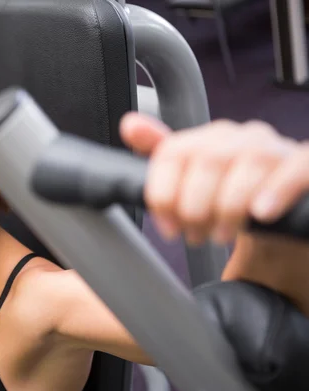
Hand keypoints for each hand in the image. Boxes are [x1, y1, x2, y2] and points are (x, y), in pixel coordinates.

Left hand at [119, 112, 307, 244]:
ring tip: (221, 235)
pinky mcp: (306, 164)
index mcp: (208, 139)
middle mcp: (241, 136)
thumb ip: (161, 157)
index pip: (173, 152)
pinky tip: (260, 212)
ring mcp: (277, 149)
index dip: (162, 193)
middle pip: (207, 158)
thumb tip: (130, 124)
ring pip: (249, 161)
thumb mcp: (191, 186)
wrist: (280, 221)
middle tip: (193, 234)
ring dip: (229, 206)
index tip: (165, 226)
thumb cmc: (232, 202)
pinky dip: (278, 187)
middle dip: (194, 205)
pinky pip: (301, 164)